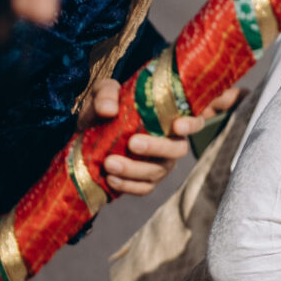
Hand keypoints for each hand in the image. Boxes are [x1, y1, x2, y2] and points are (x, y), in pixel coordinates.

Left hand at [79, 78, 225, 195]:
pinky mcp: (146, 181)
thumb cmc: (105, 107)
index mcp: (169, 118)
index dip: (191, 124)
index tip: (177, 126)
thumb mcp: (102, 92)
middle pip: (177, 149)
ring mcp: (160, 164)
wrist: (87, 131)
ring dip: (134, 169)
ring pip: (158, 171)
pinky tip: (110, 179)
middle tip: (132, 143)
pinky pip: (143, 188)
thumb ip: (106, 95)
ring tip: (109, 164)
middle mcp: (171, 142)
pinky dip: (127, 186)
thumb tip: (108, 110)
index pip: (193, 121)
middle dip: (157, 148)